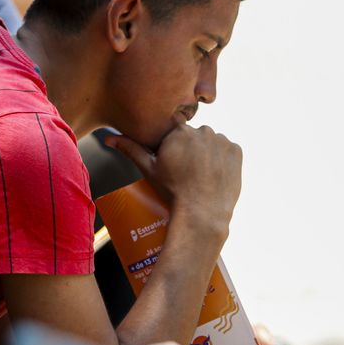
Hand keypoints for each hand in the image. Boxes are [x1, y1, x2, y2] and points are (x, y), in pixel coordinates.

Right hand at [105, 124, 241, 228]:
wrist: (201, 214)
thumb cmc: (171, 192)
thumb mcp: (149, 169)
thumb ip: (130, 149)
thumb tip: (107, 138)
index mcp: (179, 131)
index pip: (177, 131)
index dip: (176, 148)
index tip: (176, 164)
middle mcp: (202, 130)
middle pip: (195, 137)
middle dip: (192, 151)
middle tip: (188, 174)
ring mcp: (221, 140)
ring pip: (212, 143)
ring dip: (208, 154)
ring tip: (203, 176)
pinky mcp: (236, 151)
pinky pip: (228, 151)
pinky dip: (224, 160)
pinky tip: (215, 176)